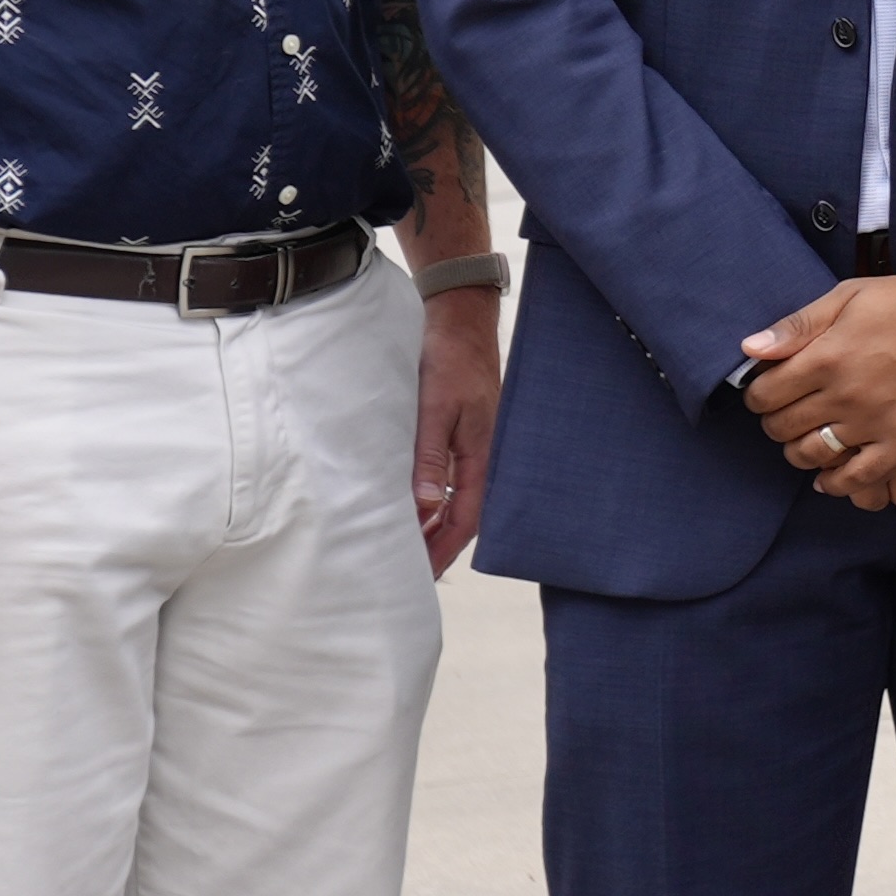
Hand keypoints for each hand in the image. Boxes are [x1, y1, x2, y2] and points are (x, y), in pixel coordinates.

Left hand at [413, 286, 502, 569]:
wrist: (462, 319)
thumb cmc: (449, 359)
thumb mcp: (435, 408)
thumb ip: (430, 458)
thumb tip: (428, 507)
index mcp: (482, 454)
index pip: (465, 520)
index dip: (442, 550)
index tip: (419, 576)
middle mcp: (485, 455)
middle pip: (466, 516)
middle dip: (441, 546)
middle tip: (410, 572)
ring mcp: (478, 444)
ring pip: (460, 499)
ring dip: (438, 524)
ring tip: (410, 545)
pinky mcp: (467, 433)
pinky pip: (455, 478)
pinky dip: (438, 499)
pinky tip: (419, 503)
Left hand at [734, 268, 895, 509]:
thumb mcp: (851, 296)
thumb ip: (798, 324)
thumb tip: (749, 349)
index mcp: (826, 355)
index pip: (764, 394)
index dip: (758, 396)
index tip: (767, 394)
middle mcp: (845, 392)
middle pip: (783, 426)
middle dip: (776, 423)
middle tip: (787, 417)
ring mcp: (875, 421)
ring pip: (813, 454)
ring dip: (799, 452)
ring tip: (807, 441)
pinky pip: (858, 477)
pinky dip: (835, 483)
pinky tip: (828, 478)